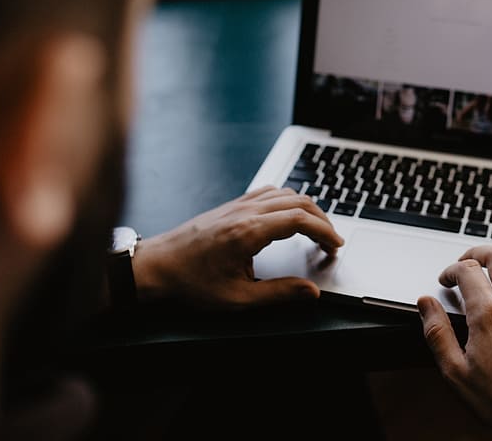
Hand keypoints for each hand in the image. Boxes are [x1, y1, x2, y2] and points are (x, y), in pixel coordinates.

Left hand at [131, 186, 343, 309]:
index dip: (325, 231)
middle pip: (297, 201)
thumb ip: (278, 294)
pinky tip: (288, 216)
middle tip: (332, 241)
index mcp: (248, 232)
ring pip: (283, 192)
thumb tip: (310, 293)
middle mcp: (244, 212)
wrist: (155, 267)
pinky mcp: (230, 205)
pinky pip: (267, 192)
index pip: (299, 220)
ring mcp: (236, 205)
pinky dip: (287, 200)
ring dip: (306, 207)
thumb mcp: (237, 298)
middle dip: (322, 219)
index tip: (336, 245)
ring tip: (316, 229)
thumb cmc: (190, 284)